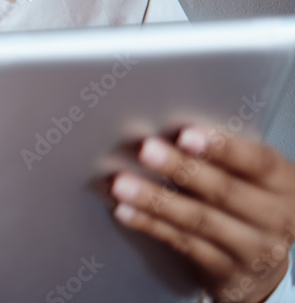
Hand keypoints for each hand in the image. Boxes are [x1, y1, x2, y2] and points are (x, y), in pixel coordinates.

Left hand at [110, 126, 294, 302]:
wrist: (265, 267)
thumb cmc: (251, 204)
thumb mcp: (254, 178)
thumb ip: (225, 157)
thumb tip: (171, 128)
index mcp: (284, 184)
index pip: (257, 162)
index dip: (223, 148)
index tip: (186, 134)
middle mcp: (275, 218)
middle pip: (224, 191)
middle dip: (181, 168)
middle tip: (146, 151)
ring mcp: (252, 249)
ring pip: (199, 220)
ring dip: (155, 200)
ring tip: (122, 184)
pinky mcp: (225, 271)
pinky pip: (182, 243)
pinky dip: (150, 225)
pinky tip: (126, 211)